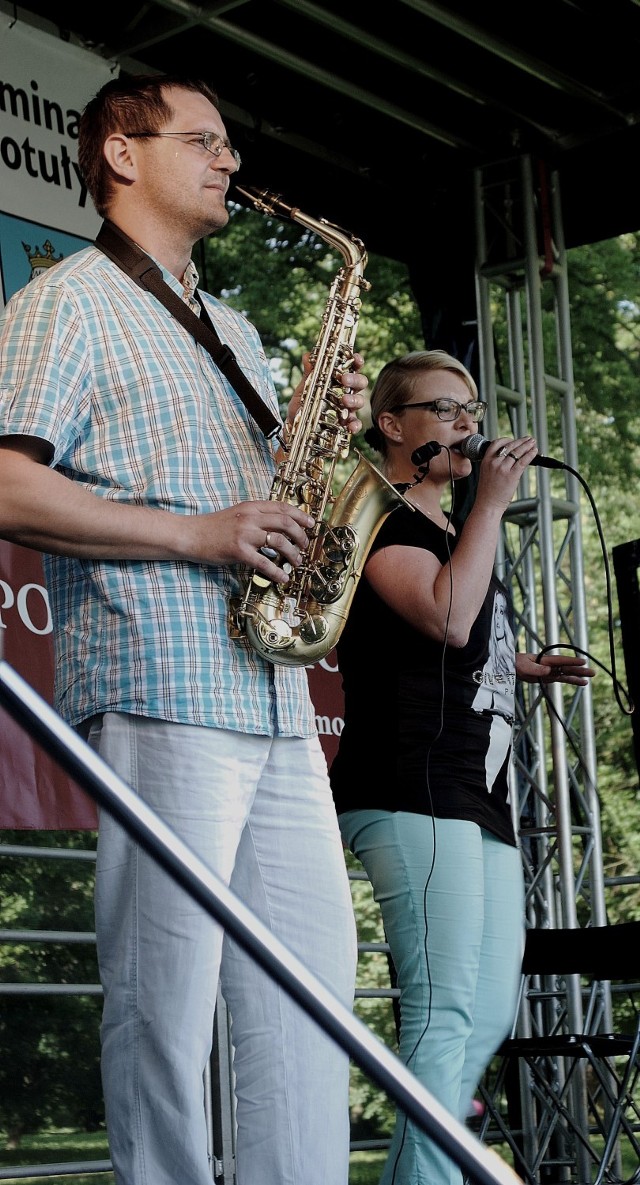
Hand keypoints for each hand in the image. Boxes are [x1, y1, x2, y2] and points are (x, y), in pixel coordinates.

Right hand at [183, 500, 314, 583]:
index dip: (301, 516)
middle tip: (305, 546)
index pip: (283, 507)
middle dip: (301, 536)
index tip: (311, 524)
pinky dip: (277, 571)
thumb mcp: (237, 514)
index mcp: (251, 507)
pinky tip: (283, 577)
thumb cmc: (213, 527)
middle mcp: (250, 517)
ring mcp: (244, 534)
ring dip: (293, 553)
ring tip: (297, 562)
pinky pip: (264, 562)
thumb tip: (278, 527)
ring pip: (279, 541)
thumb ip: (256, 517)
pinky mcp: (238, 551)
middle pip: (286, 523)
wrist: (190, 534)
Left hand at [285, 350, 366, 437]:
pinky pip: (355, 423)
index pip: (352, 367)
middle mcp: (346, 392)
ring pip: (359, 401)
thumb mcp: (303, 388)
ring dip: (354, 400)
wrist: (294, 425)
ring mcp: (347, 408)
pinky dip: (355, 425)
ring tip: (344, 401)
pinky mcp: (345, 424)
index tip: (356, 359)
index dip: (356, 361)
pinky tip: (351, 426)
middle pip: (360, 383)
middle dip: (355, 379)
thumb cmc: (302, 403)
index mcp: (339, 379)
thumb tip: (307, 356)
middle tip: (344, 379)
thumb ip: (309, 374)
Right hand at [476, 435, 537, 509]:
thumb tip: (510, 456)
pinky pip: (523, 461)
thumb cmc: (487, 492)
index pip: (497, 443)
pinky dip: (530, 455)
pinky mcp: (511, 475)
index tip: (514, 440)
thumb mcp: (486, 473)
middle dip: (521, 441)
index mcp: (486, 460)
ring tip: (533, 443)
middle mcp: (494, 462)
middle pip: (509, 446)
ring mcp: (503, 469)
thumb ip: (495, 463)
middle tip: (528, 439)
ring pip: (517, 452)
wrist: (487, 504)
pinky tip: (534, 452)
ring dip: (527, 446)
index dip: (507, 439)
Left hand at [516, 652, 595, 685]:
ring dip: (576, 677)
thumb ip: (536, 668)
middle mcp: (550, 665)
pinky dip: (570, 681)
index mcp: (545, 660)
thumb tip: (548, 670)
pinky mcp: (548, 677)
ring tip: (588, 681)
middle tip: (592, 672)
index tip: (583, 661)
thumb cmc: (516, 663)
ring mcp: (550, 671)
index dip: (572, 661)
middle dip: (579, 670)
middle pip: (567, 668)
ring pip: (566, 674)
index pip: (561, 660)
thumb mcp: (524, 666)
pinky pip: (561, 679)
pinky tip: (579, 683)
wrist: (511, 667)